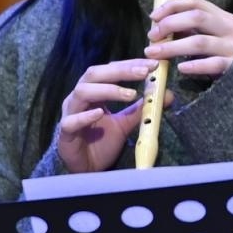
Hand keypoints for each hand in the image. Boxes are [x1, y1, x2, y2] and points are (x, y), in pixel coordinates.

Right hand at [57, 59, 171, 173]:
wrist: (88, 168)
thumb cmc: (102, 141)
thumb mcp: (126, 123)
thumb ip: (142, 108)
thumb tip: (166, 94)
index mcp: (94, 92)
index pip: (110, 70)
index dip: (130, 65)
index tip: (152, 64)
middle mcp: (79, 98)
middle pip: (95, 75)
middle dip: (120, 71)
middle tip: (143, 72)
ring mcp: (70, 114)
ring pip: (82, 93)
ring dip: (108, 90)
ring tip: (130, 94)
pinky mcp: (65, 133)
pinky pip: (71, 121)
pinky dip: (85, 116)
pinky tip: (100, 113)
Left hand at [145, 0, 232, 77]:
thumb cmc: (228, 54)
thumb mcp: (215, 35)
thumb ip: (194, 29)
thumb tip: (162, 26)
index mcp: (224, 17)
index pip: (196, 3)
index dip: (172, 6)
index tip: (153, 17)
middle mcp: (231, 28)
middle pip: (197, 18)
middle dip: (169, 24)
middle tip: (152, 36)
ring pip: (200, 42)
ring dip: (173, 47)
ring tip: (154, 53)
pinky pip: (213, 64)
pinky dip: (195, 66)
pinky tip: (180, 69)